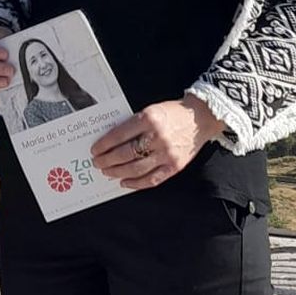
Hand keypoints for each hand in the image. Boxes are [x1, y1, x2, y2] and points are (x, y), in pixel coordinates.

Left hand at [91, 95, 224, 190]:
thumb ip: (133, 125)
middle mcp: (157, 137)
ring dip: (117, 172)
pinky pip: (151, 180)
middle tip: (97, 162)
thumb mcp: (150, 110)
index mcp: (149, 119)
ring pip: (135, 169)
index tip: (95, 149)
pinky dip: (135, 183)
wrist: (201, 118)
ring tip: (108, 172)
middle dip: (107, 160)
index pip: (119, 135)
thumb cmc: (172, 113)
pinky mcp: (174, 166)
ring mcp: (167, 154)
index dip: (104, 144)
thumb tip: (110, 142)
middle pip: (125, 154)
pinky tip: (124, 182)